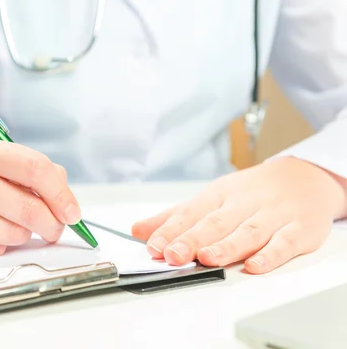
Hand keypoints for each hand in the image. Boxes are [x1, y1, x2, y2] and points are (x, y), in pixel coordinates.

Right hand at [0, 136, 78, 257]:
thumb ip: (25, 168)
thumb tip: (62, 192)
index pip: (34, 168)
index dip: (61, 194)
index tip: (73, 212)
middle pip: (28, 209)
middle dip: (51, 224)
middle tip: (53, 228)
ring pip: (13, 234)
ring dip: (21, 233)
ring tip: (5, 220)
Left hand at [131, 157, 346, 273]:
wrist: (305, 177)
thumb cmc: (250, 192)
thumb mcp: (211, 198)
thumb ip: (174, 217)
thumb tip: (137, 230)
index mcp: (218, 195)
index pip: (190, 214)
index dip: (170, 231)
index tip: (153, 246)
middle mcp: (243, 204)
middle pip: (215, 223)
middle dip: (192, 239)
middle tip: (172, 255)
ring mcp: (273, 216)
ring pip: (247, 232)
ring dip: (226, 246)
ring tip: (206, 258)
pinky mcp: (299, 230)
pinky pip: (285, 243)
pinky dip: (270, 255)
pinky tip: (254, 265)